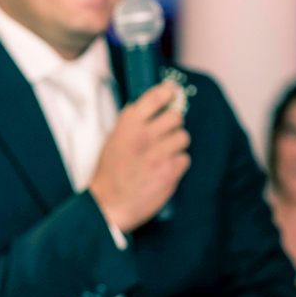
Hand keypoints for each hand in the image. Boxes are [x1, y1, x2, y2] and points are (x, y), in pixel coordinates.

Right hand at [90, 82, 190, 231]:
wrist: (110, 204)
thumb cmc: (111, 172)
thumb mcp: (113, 139)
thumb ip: (131, 121)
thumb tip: (149, 104)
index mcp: (129, 125)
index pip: (155, 97)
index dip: (167, 92)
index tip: (173, 92)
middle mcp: (145, 136)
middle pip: (176, 117)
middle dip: (174, 125)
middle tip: (167, 134)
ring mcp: (159, 154)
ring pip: (183, 137)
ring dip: (177, 145)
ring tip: (164, 154)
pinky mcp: (170, 171)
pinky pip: (185, 159)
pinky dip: (178, 164)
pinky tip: (166, 169)